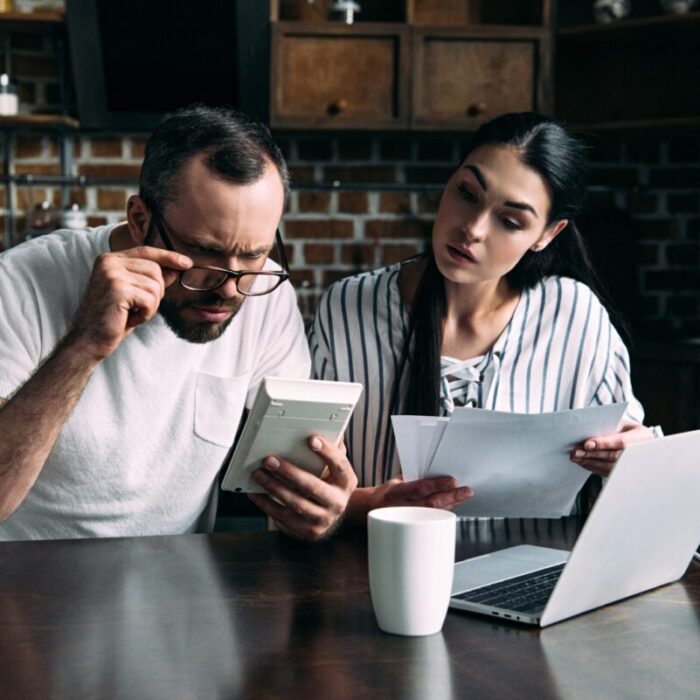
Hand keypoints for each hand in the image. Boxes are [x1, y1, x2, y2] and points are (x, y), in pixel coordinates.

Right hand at [71, 247, 191, 360]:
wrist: (88, 341)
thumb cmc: (112, 319)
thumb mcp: (135, 296)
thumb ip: (152, 280)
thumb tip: (176, 268)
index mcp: (109, 259)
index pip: (146, 251)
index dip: (168, 256)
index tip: (187, 263)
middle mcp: (108, 262)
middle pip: (155, 269)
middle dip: (156, 292)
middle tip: (139, 308)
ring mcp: (112, 274)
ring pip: (155, 286)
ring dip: (150, 306)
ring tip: (131, 314)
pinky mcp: (118, 289)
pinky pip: (150, 300)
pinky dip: (146, 314)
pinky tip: (129, 319)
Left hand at [247, 435, 357, 540]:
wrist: (328, 515)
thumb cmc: (327, 483)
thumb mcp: (333, 468)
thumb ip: (331, 448)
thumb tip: (330, 426)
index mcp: (346, 481)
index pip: (340, 464)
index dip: (327, 452)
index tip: (311, 439)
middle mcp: (338, 501)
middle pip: (313, 486)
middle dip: (289, 472)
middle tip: (270, 460)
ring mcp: (323, 518)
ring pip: (296, 503)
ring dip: (274, 487)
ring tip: (259, 474)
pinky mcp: (308, 530)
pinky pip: (283, 517)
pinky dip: (267, 504)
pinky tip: (255, 493)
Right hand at [347, 476, 472, 522]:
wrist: (370, 511)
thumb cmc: (387, 493)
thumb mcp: (395, 480)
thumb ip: (413, 476)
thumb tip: (434, 469)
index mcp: (395, 492)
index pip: (419, 488)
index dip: (437, 485)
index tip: (453, 481)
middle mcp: (401, 507)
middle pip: (430, 504)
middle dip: (451, 497)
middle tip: (467, 491)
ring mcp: (407, 519)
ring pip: (434, 513)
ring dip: (452, 504)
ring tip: (464, 496)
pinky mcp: (412, 527)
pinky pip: (432, 519)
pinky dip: (445, 511)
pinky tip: (455, 504)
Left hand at [570, 423, 653, 476]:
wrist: (640, 439)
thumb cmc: (627, 428)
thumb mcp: (621, 423)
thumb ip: (608, 427)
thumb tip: (587, 431)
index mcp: (642, 436)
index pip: (621, 441)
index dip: (604, 443)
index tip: (587, 444)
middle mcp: (640, 452)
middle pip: (613, 456)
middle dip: (592, 454)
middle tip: (576, 451)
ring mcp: (634, 465)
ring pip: (609, 467)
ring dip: (590, 462)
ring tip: (576, 457)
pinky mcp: (625, 473)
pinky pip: (607, 472)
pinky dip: (593, 467)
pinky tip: (583, 462)